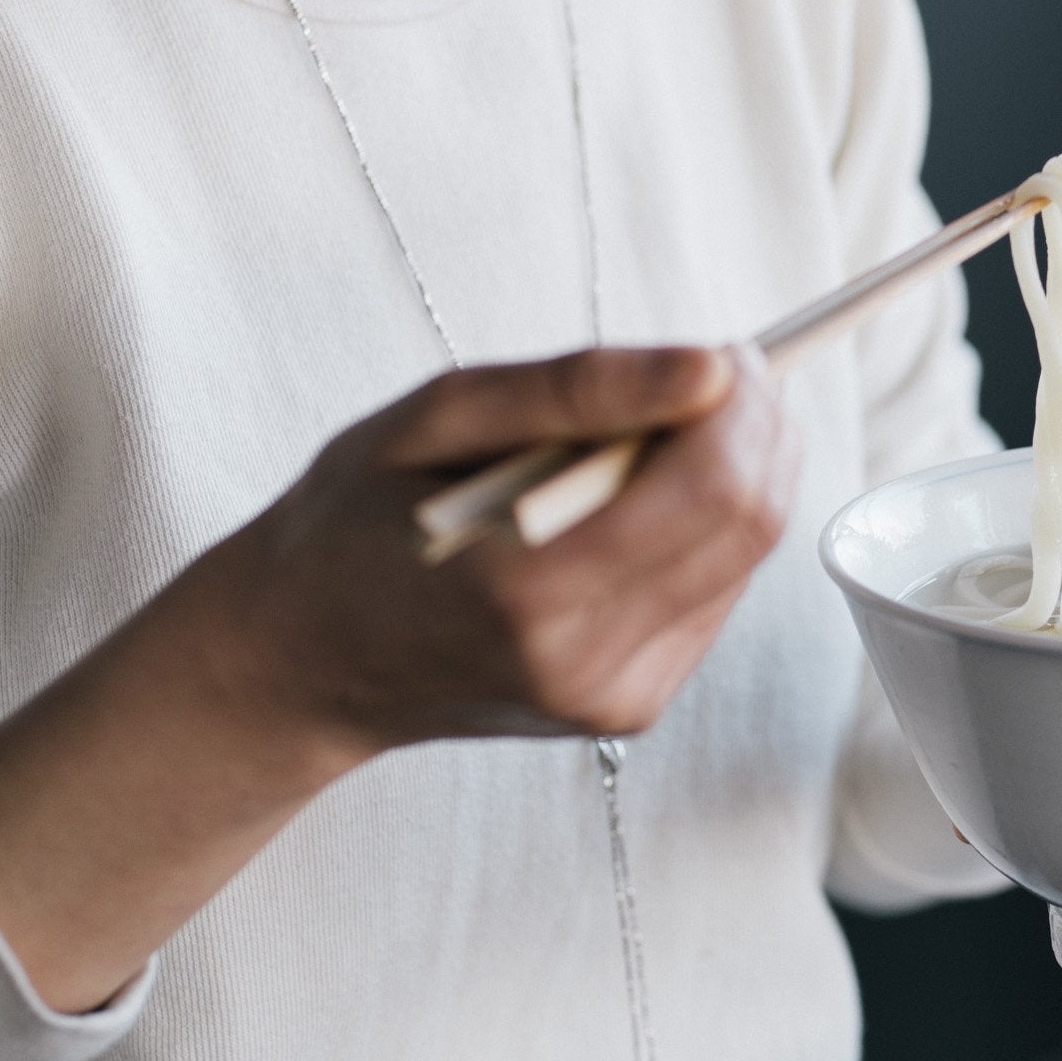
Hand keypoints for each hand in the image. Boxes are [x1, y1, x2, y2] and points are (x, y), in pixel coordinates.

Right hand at [235, 344, 796, 749]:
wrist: (305, 661)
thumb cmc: (352, 524)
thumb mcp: (437, 418)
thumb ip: (578, 388)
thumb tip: (713, 369)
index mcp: (526, 588)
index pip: (713, 489)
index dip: (745, 407)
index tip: (725, 353)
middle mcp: (584, 659)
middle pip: (749, 526)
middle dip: (756, 433)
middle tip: (712, 378)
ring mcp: (614, 696)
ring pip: (747, 560)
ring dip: (734, 478)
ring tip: (661, 436)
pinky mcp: (631, 707)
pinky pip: (713, 596)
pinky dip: (701, 533)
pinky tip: (641, 504)